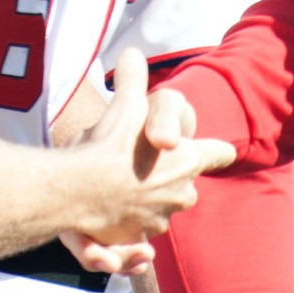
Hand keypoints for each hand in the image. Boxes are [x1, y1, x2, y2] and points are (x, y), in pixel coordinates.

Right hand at [55, 49, 235, 250]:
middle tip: (144, 162)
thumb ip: (131, 81)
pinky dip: (130, 220)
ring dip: (148, 197)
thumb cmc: (105, 147)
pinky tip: (110, 206)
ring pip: (162, 206)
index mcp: (188, 160)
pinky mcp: (138, 239)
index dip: (216, 150)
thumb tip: (132, 53)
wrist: (74, 193)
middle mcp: (182, 193)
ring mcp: (161, 219)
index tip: (220, 151)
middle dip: (171, 176)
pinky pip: (140, 228)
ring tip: (121, 184)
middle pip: (187, 183)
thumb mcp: (121, 106)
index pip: (218, 153)